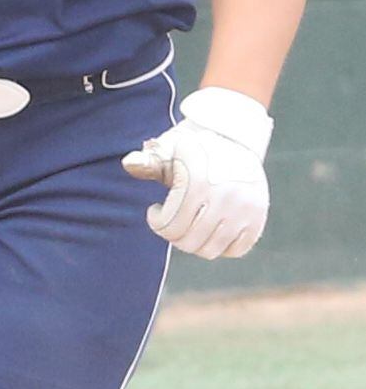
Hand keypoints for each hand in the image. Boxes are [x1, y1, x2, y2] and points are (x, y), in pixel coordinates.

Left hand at [121, 86, 271, 258]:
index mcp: (198, 183)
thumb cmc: (191, 148)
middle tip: (170, 220)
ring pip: (211, 250)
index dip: (156, 222)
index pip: (170, 226)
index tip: (155, 210)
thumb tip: (130, 163)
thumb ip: (149, 162)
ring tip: (189, 226)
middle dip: (173, 235)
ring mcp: (245, 210)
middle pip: (189, 242)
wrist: (233, 138)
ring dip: (194, 243)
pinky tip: (211, 230)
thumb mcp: (169, 149)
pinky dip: (221, 246)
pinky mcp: (258, 217)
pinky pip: (238, 249)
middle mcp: (225, 198)